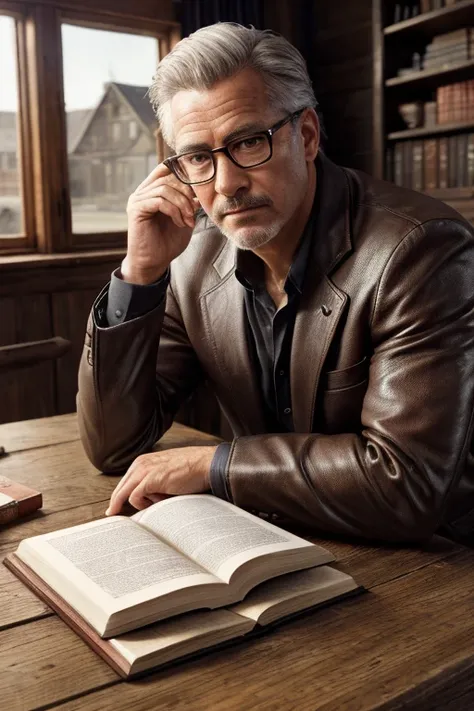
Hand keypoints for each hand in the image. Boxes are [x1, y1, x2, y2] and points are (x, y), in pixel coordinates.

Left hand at [105, 446, 217, 515]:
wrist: (205, 463)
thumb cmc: (191, 470)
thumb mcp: (167, 473)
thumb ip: (154, 481)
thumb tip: (147, 498)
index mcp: (144, 461)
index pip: (125, 481)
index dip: (118, 495)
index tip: (114, 508)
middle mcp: (140, 464)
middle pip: (120, 488)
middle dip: (116, 503)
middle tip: (112, 515)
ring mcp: (144, 471)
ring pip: (124, 494)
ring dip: (140, 504)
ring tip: (161, 500)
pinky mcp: (149, 480)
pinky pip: (134, 498)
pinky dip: (143, 504)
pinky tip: (159, 501)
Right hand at [122, 163, 200, 284]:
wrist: (154, 263)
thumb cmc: (168, 243)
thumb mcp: (184, 218)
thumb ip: (189, 201)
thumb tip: (199, 185)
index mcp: (152, 191)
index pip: (166, 169)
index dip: (184, 174)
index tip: (198, 190)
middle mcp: (142, 191)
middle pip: (168, 177)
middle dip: (187, 193)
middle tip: (194, 211)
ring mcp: (138, 199)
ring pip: (165, 188)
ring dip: (182, 204)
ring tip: (188, 220)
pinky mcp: (136, 209)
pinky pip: (159, 200)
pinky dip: (174, 211)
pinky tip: (180, 223)